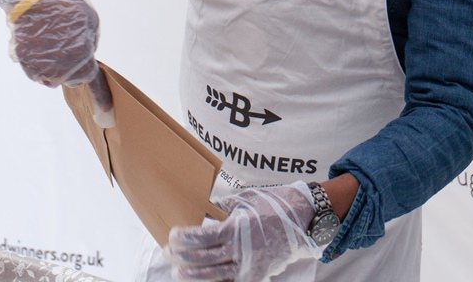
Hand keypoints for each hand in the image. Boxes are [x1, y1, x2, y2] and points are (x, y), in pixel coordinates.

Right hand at [0, 0, 100, 88]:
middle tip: (66, 45)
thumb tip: (85, 59)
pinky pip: (34, 70)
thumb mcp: (89, 20)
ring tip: (51, 40)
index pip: (92, 80)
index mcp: (81, 53)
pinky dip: (37, 60)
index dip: (101, 98)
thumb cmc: (65, 5)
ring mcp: (40, 63)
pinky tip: (38, 41)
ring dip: (53, 64)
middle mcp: (60, 64)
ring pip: (51, 77)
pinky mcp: (23, 59)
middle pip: (70, 78)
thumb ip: (90, 43)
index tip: (106, 113)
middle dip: (72, 67)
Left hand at [166, 182, 320, 281]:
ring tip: (179, 272)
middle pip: (204, 260)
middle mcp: (243, 250)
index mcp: (238, 228)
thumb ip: (222, 207)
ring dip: (193, 276)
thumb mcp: (246, 200)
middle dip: (182, 259)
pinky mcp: (257, 276)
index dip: (184, 239)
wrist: (304, 218)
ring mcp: (250, 266)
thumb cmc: (273, 205)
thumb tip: (199, 210)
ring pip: (214, 277)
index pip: (203, 238)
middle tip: (168, 254)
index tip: (172, 236)